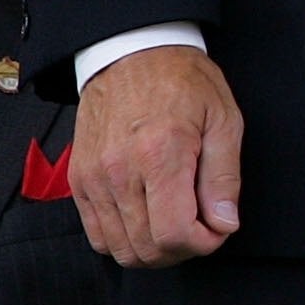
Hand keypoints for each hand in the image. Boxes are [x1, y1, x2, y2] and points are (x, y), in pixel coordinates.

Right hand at [71, 45, 243, 266]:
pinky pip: (97, 235)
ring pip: (119, 248)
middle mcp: (119, 172)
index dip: (202, 244)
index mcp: (160, 155)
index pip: (173, 233)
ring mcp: (93, 180)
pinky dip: (125, 239)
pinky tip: (149, 219)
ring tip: (178, 224)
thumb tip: (225, 223)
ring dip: (153, 250)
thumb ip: (224, 178)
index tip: (218, 230)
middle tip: (203, 229)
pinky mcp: (79, 182)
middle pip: (145, 248)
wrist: (132, 54)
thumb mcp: (224, 120)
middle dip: (182, 250)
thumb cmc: (184, 82)